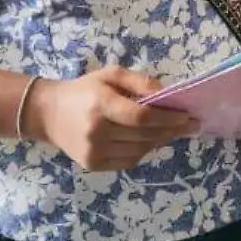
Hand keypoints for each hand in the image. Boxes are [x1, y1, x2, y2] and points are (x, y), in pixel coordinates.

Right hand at [24, 67, 198, 171]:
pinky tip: (149, 140)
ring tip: (171, 130)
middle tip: (192, 125)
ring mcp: (94, 152)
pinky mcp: (93, 165)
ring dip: (160, 141)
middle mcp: (96, 132)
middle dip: (171, 130)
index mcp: (100, 105)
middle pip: (144, 136)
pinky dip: (144, 151)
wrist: (49, 114)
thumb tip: (167, 94)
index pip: (141, 117)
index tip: (187, 116)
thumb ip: (140, 81)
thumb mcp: (111, 75)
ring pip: (140, 151)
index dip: (167, 118)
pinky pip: (129, 161)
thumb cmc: (85, 90)